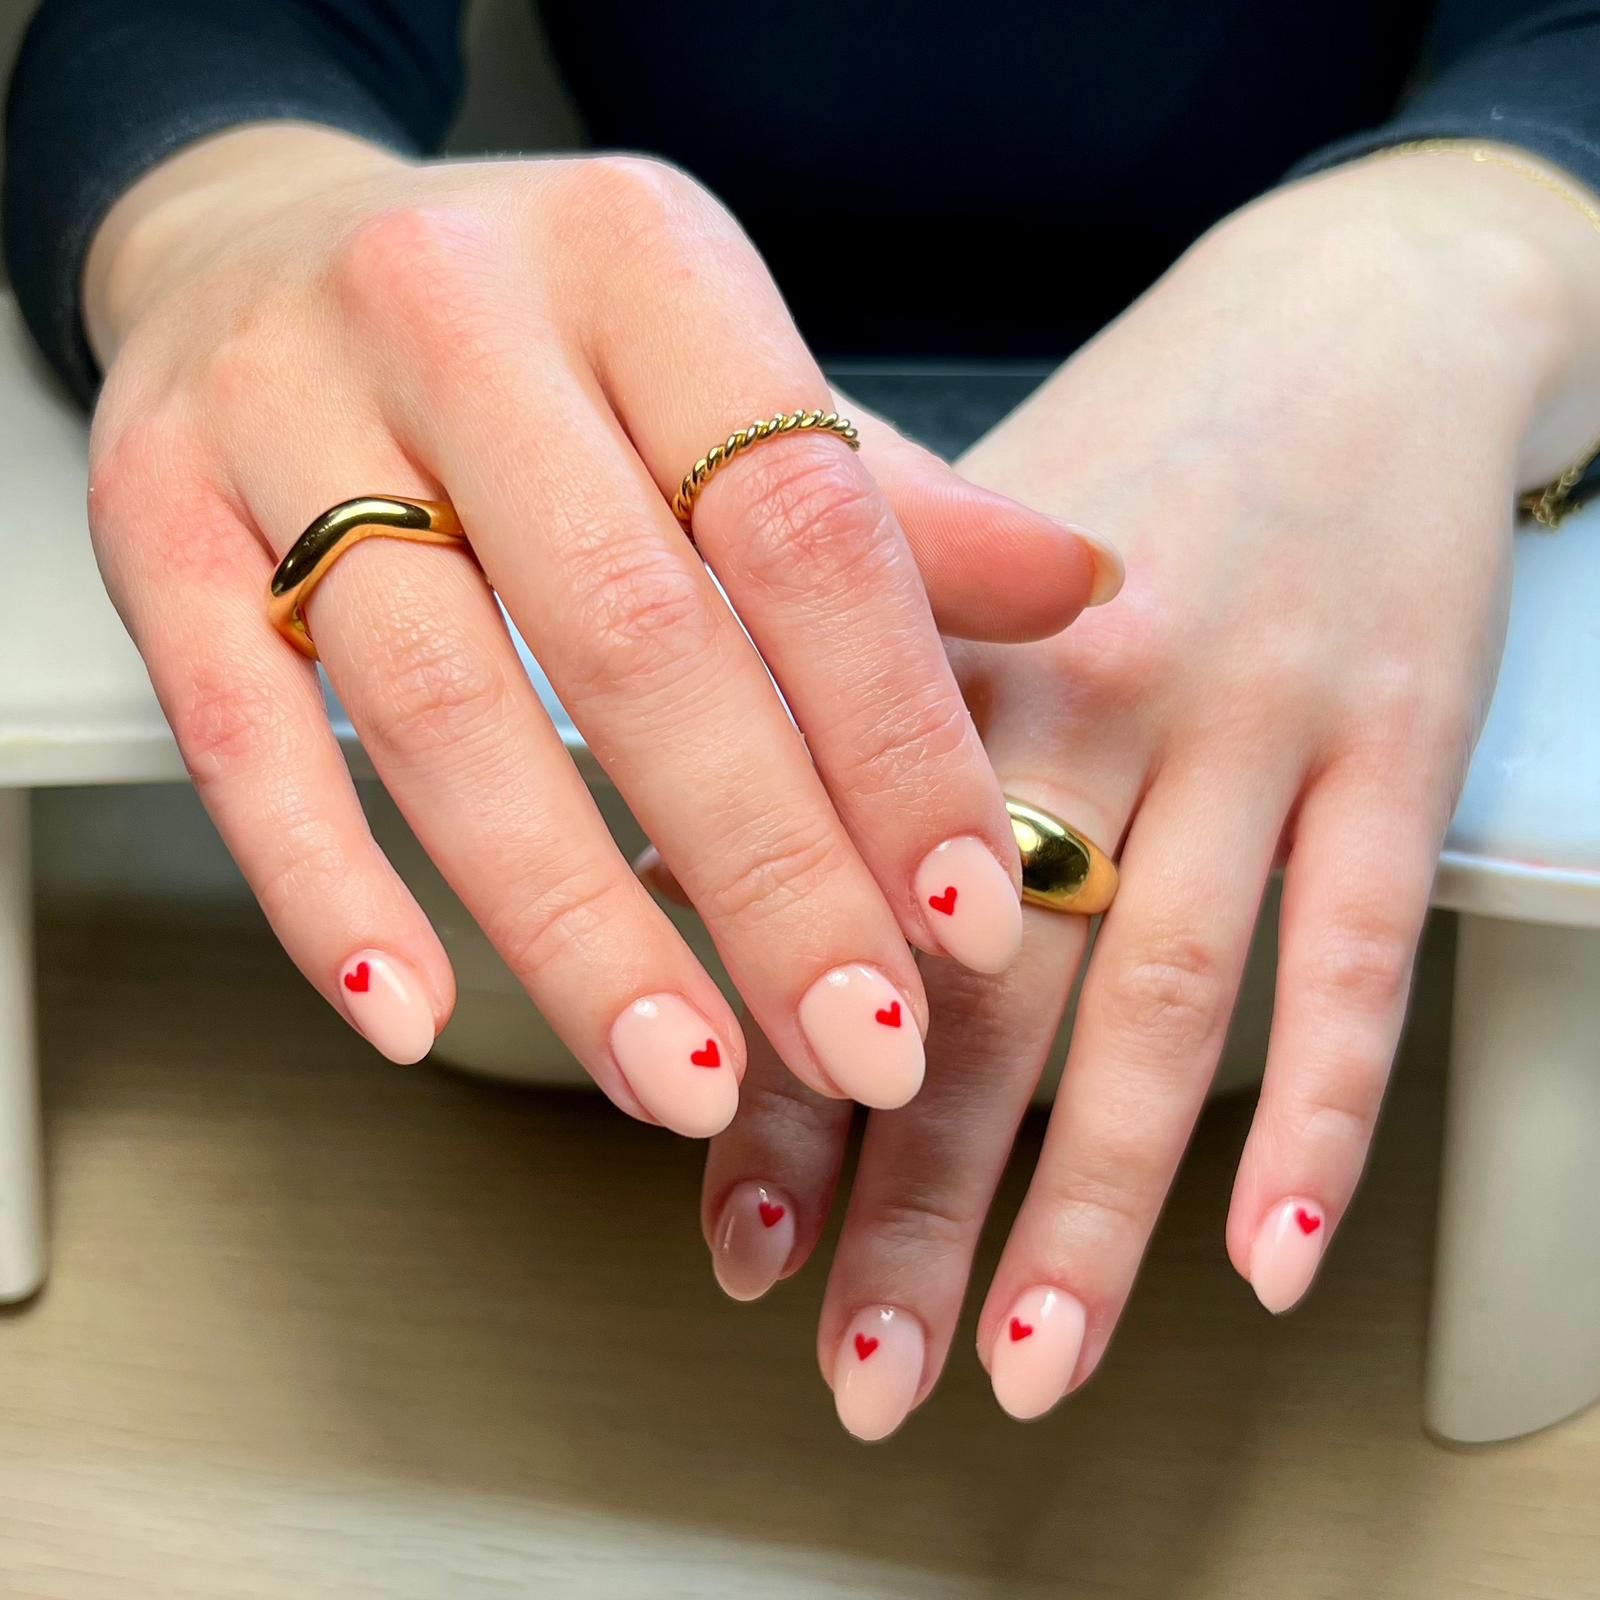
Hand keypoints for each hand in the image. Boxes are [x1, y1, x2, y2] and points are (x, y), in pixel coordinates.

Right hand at [86, 126, 1115, 1133]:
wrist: (259, 233)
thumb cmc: (531, 330)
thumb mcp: (718, 360)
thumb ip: (882, 498)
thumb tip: (1074, 586)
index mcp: (638, 259)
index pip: (802, 526)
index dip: (896, 737)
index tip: (970, 912)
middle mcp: (453, 314)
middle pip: (636, 641)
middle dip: (766, 875)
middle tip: (858, 1044)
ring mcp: (280, 417)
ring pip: (443, 715)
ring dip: (576, 928)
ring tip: (685, 1079)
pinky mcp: (152, 519)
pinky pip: (235, 732)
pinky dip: (327, 891)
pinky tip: (415, 1015)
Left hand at [701, 146, 1599, 1434]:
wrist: (1349, 320)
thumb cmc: (1125, 454)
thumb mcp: (955, 542)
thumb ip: (835, 704)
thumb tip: (703, 890)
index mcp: (938, 647)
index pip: (833, 907)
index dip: (780, 1085)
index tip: (733, 1238)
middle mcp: (1080, 695)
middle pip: (981, 990)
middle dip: (915, 1203)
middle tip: (862, 1370)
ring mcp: (1247, 722)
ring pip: (1158, 1003)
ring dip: (1090, 1206)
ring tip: (1031, 1362)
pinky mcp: (1392, 742)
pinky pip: (1355, 952)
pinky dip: (1320, 1115)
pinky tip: (1269, 1254)